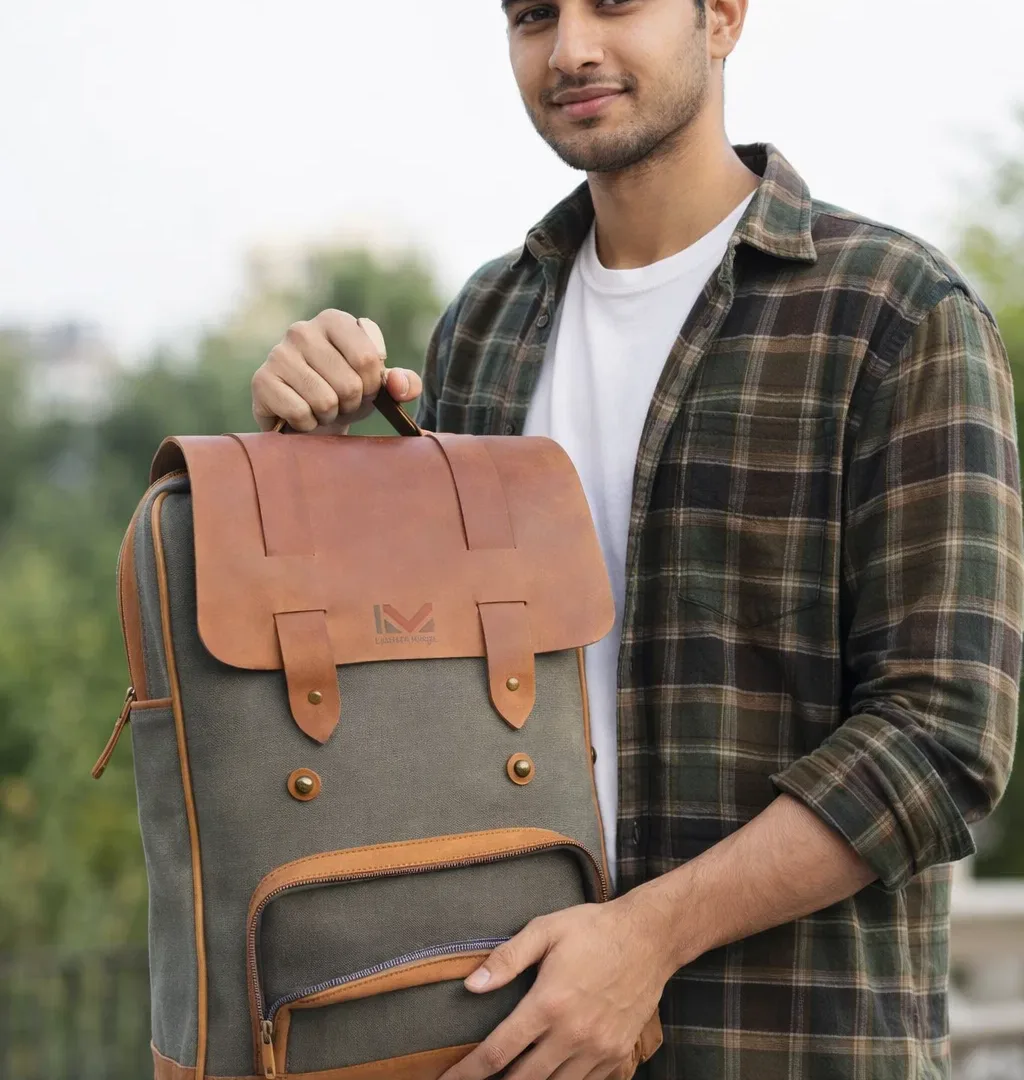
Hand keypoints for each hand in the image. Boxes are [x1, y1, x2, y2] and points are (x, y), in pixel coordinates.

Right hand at [251, 309, 421, 433]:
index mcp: (335, 321)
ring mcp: (278, 354)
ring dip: (329, 415)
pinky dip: (307, 424)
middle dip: (350, 403)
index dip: (372, 386)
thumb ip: (403, 383)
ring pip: (325, 401)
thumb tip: (398, 384)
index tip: (364, 388)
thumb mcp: (380, 387)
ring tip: (320, 408)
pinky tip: (301, 415)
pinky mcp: (261, 381)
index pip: (369, 359)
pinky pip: (301, 413)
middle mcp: (302, 329)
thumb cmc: (347, 393)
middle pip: (349, 384)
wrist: (308, 415)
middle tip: (339, 401)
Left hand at [437, 893, 671, 1079]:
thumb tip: (471, 985)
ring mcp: (598, 1049)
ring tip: (512, 1078)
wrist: (650, 937)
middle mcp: (573, 1035)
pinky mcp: (618, 1054)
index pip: (498, 1051)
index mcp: (548, 1004)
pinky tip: (553, 1073)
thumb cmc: (594, 929)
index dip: (468, 1071)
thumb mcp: (545, 930)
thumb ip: (507, 959)